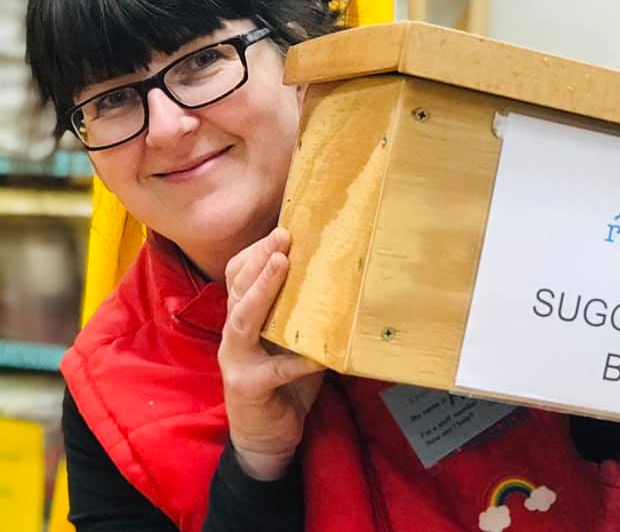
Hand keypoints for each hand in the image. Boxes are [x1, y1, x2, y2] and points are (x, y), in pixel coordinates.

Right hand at [219, 227, 324, 479]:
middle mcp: (234, 334)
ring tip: (283, 263)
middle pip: (239, 286)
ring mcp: (237, 360)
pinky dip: (298, 360)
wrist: (266, 438)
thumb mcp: (292, 343)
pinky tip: (318, 353)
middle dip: (261, 257)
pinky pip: (276, 369)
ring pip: (244, 317)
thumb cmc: (283, 384)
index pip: (240, 275)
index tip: (284, 226)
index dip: (258, 251)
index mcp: (244, 319)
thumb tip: (340, 281)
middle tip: (284, 234)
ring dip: (263, 289)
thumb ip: (304, 317)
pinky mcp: (249, 387)